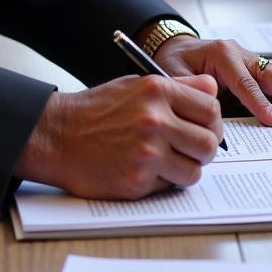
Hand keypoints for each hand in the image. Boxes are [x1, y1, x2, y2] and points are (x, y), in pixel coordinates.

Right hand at [14, 73, 222, 197]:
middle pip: (209, 142)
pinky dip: (164, 181)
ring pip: (195, 170)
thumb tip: (213, 87)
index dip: (212, 121)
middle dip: (205, 148)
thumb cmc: (97, 110)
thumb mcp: (137, 86)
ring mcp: (146, 152)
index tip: (205, 127)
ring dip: (187, 168)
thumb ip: (179, 86)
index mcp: (157, 90)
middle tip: (192, 149)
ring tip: (170, 161)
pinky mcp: (136, 180)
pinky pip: (170, 186)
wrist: (57, 136)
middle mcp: (155, 119)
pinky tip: (146, 169)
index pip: (211, 108)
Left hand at [156, 34, 271, 125]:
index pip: (246, 83)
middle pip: (271, 74)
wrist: (171, 46)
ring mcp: (248, 58)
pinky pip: (271, 79)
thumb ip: (189, 91)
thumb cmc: (171, 61)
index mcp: (222, 53)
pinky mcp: (250, 66)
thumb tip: (207, 114)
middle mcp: (239, 52)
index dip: (261, 103)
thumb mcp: (172, 75)